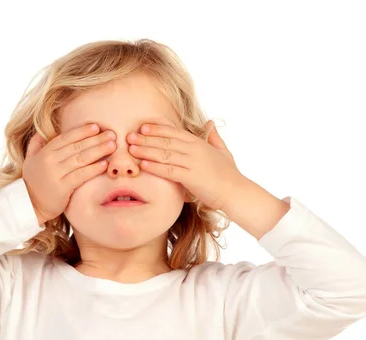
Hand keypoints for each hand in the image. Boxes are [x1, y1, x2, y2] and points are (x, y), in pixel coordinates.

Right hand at [23, 123, 115, 224]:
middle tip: (111, 134)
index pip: (66, 138)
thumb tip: (41, 133)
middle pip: (77, 146)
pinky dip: (93, 169)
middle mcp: (50, 160)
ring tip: (112, 146)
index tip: (96, 127)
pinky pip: (81, 175)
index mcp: (45, 152)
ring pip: (81, 158)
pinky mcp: (62, 187)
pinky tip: (105, 164)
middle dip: (95, 139)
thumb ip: (35, 146)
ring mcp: (56, 174)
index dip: (82, 131)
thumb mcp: (29, 161)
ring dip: (98, 151)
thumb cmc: (32, 183)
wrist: (29, 206)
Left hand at [126, 120, 243, 210]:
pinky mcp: (192, 178)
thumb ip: (214, 137)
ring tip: (131, 149)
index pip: (175, 132)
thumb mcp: (222, 151)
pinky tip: (144, 165)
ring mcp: (193, 163)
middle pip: (166, 141)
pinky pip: (170, 171)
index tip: (143, 126)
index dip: (158, 129)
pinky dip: (156, 167)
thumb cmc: (229, 174)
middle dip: (146, 138)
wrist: (236, 192)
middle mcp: (195, 150)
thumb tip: (210, 123)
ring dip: (146, 150)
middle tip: (129, 136)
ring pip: (165, 154)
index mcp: (199, 143)